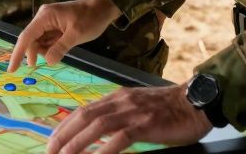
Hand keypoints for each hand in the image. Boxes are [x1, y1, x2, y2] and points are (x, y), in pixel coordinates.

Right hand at [7, 0, 119, 71]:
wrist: (103, 7)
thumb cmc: (91, 18)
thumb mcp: (77, 34)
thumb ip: (61, 48)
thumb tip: (48, 61)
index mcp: (45, 17)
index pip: (26, 37)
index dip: (18, 53)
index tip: (11, 70)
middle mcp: (43, 19)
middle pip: (31, 40)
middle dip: (37, 52)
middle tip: (54, 58)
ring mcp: (49, 23)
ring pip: (39, 42)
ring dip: (47, 51)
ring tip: (64, 47)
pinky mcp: (55, 27)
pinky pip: (48, 41)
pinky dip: (52, 48)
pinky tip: (63, 47)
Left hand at [46, 84, 211, 152]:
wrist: (197, 102)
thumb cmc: (169, 109)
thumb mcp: (138, 107)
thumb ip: (120, 116)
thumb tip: (101, 134)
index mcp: (117, 98)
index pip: (83, 111)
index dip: (65, 126)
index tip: (52, 140)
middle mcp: (121, 102)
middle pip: (84, 117)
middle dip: (63, 135)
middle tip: (49, 152)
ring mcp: (133, 112)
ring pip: (97, 126)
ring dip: (77, 143)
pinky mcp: (147, 124)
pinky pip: (121, 137)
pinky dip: (105, 149)